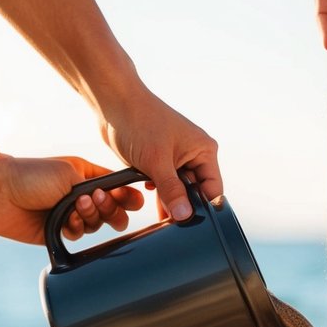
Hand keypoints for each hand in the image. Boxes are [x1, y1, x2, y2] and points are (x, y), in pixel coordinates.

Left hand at [0, 153, 143, 245]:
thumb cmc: (33, 175)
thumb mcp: (71, 172)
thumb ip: (99, 186)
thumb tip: (117, 199)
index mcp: (86, 176)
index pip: (117, 187)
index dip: (127, 195)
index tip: (132, 200)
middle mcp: (81, 196)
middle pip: (113, 209)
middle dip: (112, 209)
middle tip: (99, 203)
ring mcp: (70, 214)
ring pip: (98, 224)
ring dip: (91, 217)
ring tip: (76, 208)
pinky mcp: (59, 231)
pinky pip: (80, 235)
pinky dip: (77, 229)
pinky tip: (67, 222)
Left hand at [97, 83, 221, 220]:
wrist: (113, 102)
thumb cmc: (139, 122)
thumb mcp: (157, 162)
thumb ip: (172, 191)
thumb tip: (185, 216)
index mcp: (204, 151)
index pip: (213, 189)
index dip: (203, 208)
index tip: (190, 224)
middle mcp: (195, 154)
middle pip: (196, 191)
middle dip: (184, 206)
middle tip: (171, 224)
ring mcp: (177, 157)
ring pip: (179, 189)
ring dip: (169, 200)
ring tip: (160, 217)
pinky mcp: (161, 160)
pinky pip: (165, 183)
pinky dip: (159, 192)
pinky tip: (151, 198)